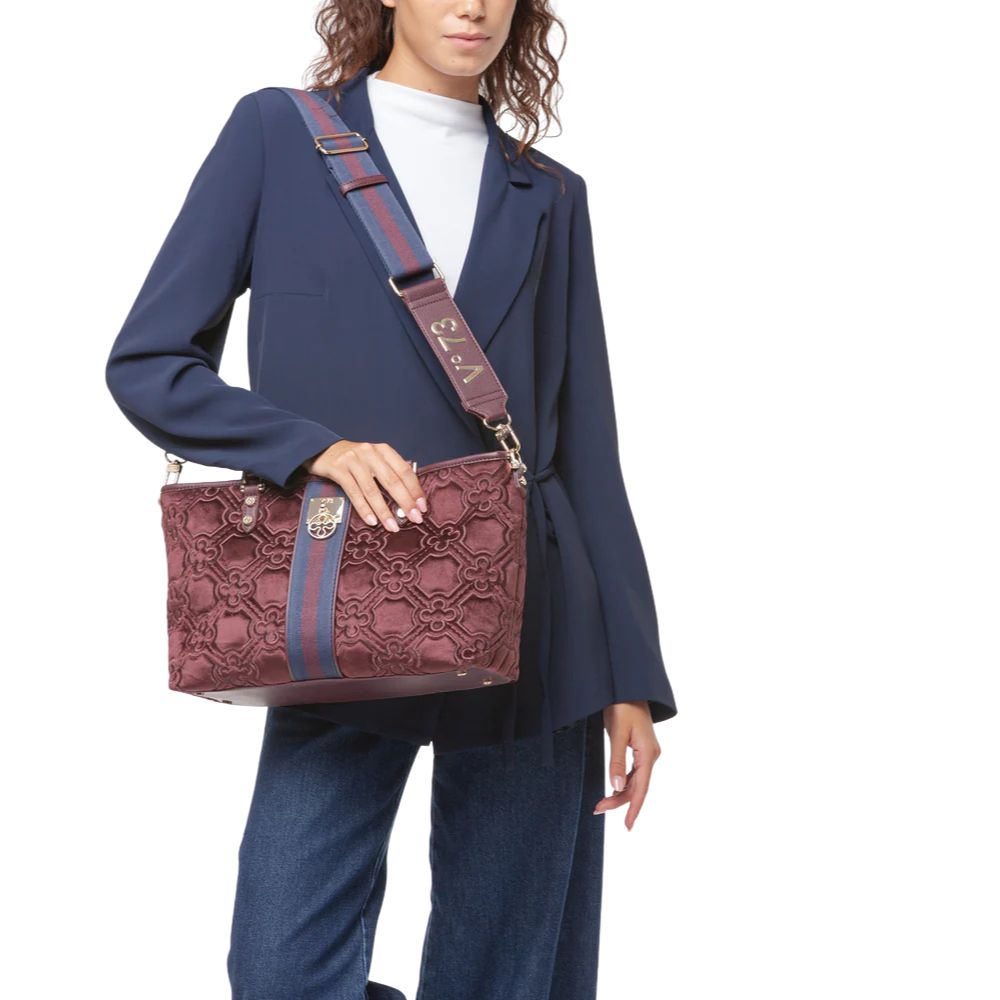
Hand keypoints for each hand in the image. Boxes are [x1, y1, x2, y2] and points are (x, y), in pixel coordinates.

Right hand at [304, 440, 427, 532]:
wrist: (322, 449)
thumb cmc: (354, 459)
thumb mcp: (374, 459)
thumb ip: (389, 472)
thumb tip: (410, 498)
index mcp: (383, 450)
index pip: (404, 471)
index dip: (415, 489)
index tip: (422, 507)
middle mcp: (370, 453)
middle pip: (392, 481)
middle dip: (405, 502)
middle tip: (415, 519)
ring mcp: (353, 461)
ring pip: (372, 490)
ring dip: (384, 511)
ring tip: (392, 527)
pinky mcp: (338, 470)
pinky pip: (354, 492)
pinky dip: (364, 508)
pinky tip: (372, 521)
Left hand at [593, 700, 660, 829]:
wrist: (628, 686)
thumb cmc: (623, 706)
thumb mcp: (617, 733)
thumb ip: (616, 761)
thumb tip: (617, 788)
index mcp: (648, 753)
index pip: (641, 788)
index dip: (633, 808)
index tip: (627, 827)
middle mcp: (651, 755)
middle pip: (637, 787)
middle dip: (619, 801)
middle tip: (598, 809)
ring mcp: (647, 752)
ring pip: (636, 780)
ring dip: (620, 793)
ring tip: (602, 803)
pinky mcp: (641, 748)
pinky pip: (634, 772)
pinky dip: (624, 782)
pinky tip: (615, 788)